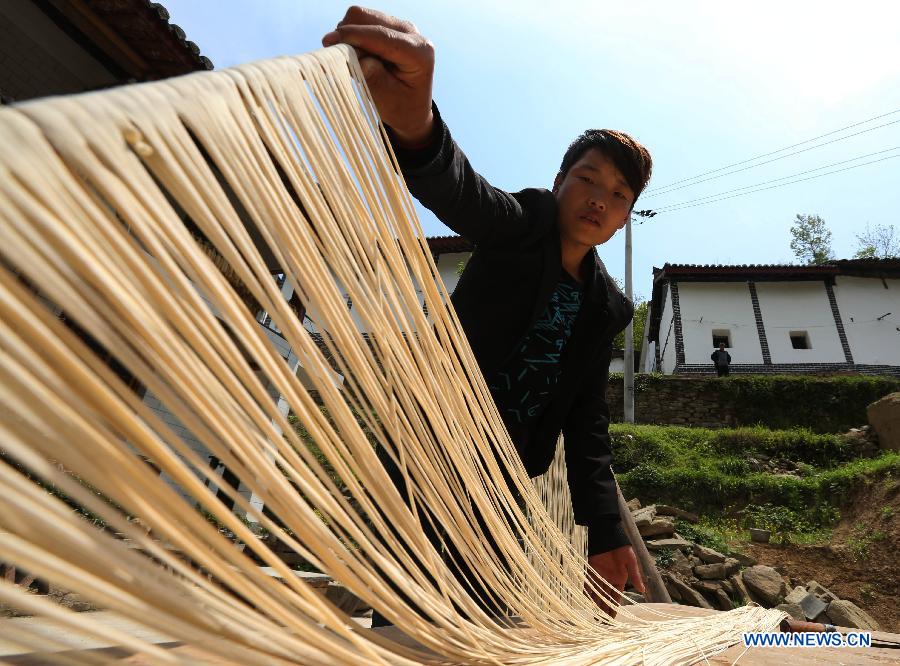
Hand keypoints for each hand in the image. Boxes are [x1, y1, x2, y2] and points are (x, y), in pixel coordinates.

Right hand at [322, 6, 434, 146]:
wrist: (410, 107)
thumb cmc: (401, 107)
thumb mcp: (389, 100)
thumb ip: (374, 79)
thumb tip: (358, 60)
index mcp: (419, 51)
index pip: (381, 35)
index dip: (354, 36)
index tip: (329, 41)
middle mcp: (410, 32)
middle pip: (366, 18)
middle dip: (347, 35)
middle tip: (342, 61)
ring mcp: (397, 26)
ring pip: (360, 17)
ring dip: (348, 37)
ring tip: (355, 64)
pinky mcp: (386, 26)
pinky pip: (359, 23)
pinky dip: (351, 38)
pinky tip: (357, 57)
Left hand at [585, 545, 644, 617]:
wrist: (608, 534)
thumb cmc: (622, 547)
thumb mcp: (631, 561)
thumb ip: (635, 575)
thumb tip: (643, 590)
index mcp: (620, 579)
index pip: (616, 597)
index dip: (614, 608)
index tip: (612, 620)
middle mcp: (609, 579)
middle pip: (605, 597)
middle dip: (603, 609)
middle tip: (600, 622)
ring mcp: (599, 575)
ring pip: (596, 592)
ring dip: (595, 603)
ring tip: (592, 615)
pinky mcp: (590, 569)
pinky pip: (587, 582)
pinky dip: (586, 591)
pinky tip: (584, 600)